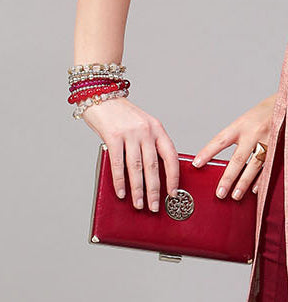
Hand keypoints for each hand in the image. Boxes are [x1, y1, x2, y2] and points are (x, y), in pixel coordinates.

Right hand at [81, 96, 178, 211]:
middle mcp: (146, 131)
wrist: (100, 94)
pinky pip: (118, 164)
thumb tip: (152, 174)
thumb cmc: (121, 114)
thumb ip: (148, 144)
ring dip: (138, 190)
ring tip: (139, 204)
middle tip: (155, 206)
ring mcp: (130, 134)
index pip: (171, 157)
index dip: (173, 177)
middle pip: (154, 166)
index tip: (173, 193)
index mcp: (158, 129)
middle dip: (155, 190)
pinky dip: (120, 181)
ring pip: (137, 168)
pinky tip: (122, 192)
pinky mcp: (113, 137)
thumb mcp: (142, 125)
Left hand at [191, 94, 277, 200]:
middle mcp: (253, 133)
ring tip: (235, 195)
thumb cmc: (264, 114)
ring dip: (244, 183)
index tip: (196, 164)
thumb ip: (235, 137)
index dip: (207, 152)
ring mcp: (267, 142)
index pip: (220, 140)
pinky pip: (268, 167)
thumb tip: (218, 158)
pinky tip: (254, 190)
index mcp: (241, 125)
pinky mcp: (279, 148)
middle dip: (228, 178)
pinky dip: (261, 179)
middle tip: (220, 193)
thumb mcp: (246, 120)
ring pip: (253, 166)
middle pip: (238, 159)